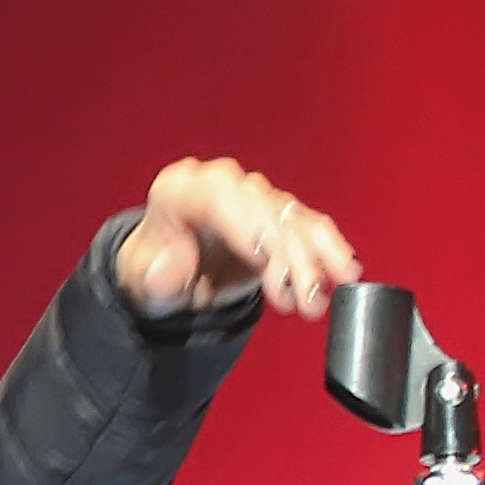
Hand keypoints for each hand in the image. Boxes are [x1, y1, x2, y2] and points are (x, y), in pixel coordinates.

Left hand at [118, 156, 358, 322]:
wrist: (174, 273)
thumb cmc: (154, 271)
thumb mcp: (140, 280)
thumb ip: (153, 276)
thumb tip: (169, 267)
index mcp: (181, 189)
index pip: (217, 197)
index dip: (244, 223)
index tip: (262, 256)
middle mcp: (221, 185)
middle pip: (263, 209)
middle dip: (287, 255)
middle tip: (300, 300)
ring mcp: (253, 198)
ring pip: (293, 219)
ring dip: (314, 259)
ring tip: (319, 300)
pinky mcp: (278, 215)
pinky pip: (310, 226)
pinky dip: (329, 250)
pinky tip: (344, 274)